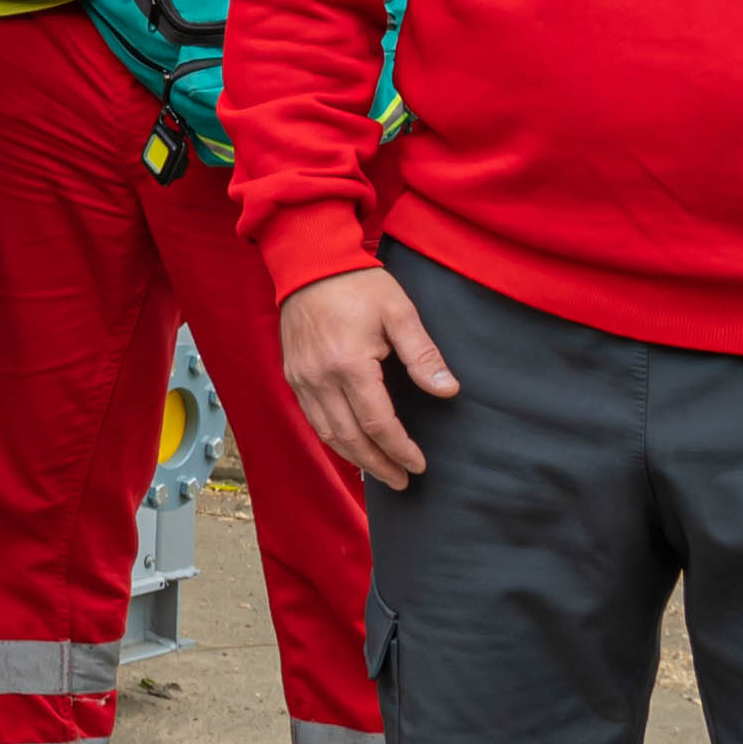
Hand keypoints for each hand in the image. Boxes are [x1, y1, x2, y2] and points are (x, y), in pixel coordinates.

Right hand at [278, 265, 453, 487]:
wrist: (309, 263)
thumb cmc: (356, 284)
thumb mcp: (399, 312)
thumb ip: (423, 355)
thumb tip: (448, 391)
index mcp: (349, 364)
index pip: (378, 422)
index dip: (400, 449)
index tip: (419, 464)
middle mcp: (320, 378)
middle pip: (350, 438)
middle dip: (379, 464)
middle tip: (402, 481)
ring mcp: (302, 379)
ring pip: (328, 434)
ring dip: (355, 458)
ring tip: (380, 472)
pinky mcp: (294, 375)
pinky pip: (313, 418)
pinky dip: (334, 439)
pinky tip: (351, 445)